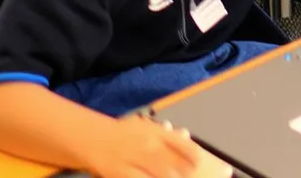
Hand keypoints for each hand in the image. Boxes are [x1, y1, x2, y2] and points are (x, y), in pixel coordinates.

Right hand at [84, 116, 217, 177]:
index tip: (207, 167)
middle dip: (189, 177)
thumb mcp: (147, 128)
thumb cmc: (125, 134)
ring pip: (160, 177)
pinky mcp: (120, 174)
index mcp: (157, 133)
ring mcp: (134, 162)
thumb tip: (186, 135)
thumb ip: (167, 135)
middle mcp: (148, 146)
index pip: (184, 147)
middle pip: (175, 166)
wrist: (94, 138)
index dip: (197, 160)